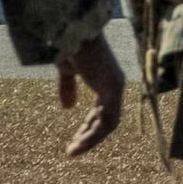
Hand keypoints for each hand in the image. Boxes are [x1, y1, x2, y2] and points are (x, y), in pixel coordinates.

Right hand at [54, 38, 128, 156]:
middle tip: (73, 150)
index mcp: (107, 81)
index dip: (90, 127)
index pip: (103, 111)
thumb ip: (68, 88)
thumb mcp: (67, 70)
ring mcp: (116, 87)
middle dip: (90, 136)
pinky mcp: (112, 88)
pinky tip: (79, 143)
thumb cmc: (70, 46)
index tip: (76, 140)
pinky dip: (94, 134)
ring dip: (91, 140)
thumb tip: (66, 107)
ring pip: (109, 123)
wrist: (73, 32)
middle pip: (108, 120)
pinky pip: (107, 119)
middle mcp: (115, 85)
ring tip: (72, 151)